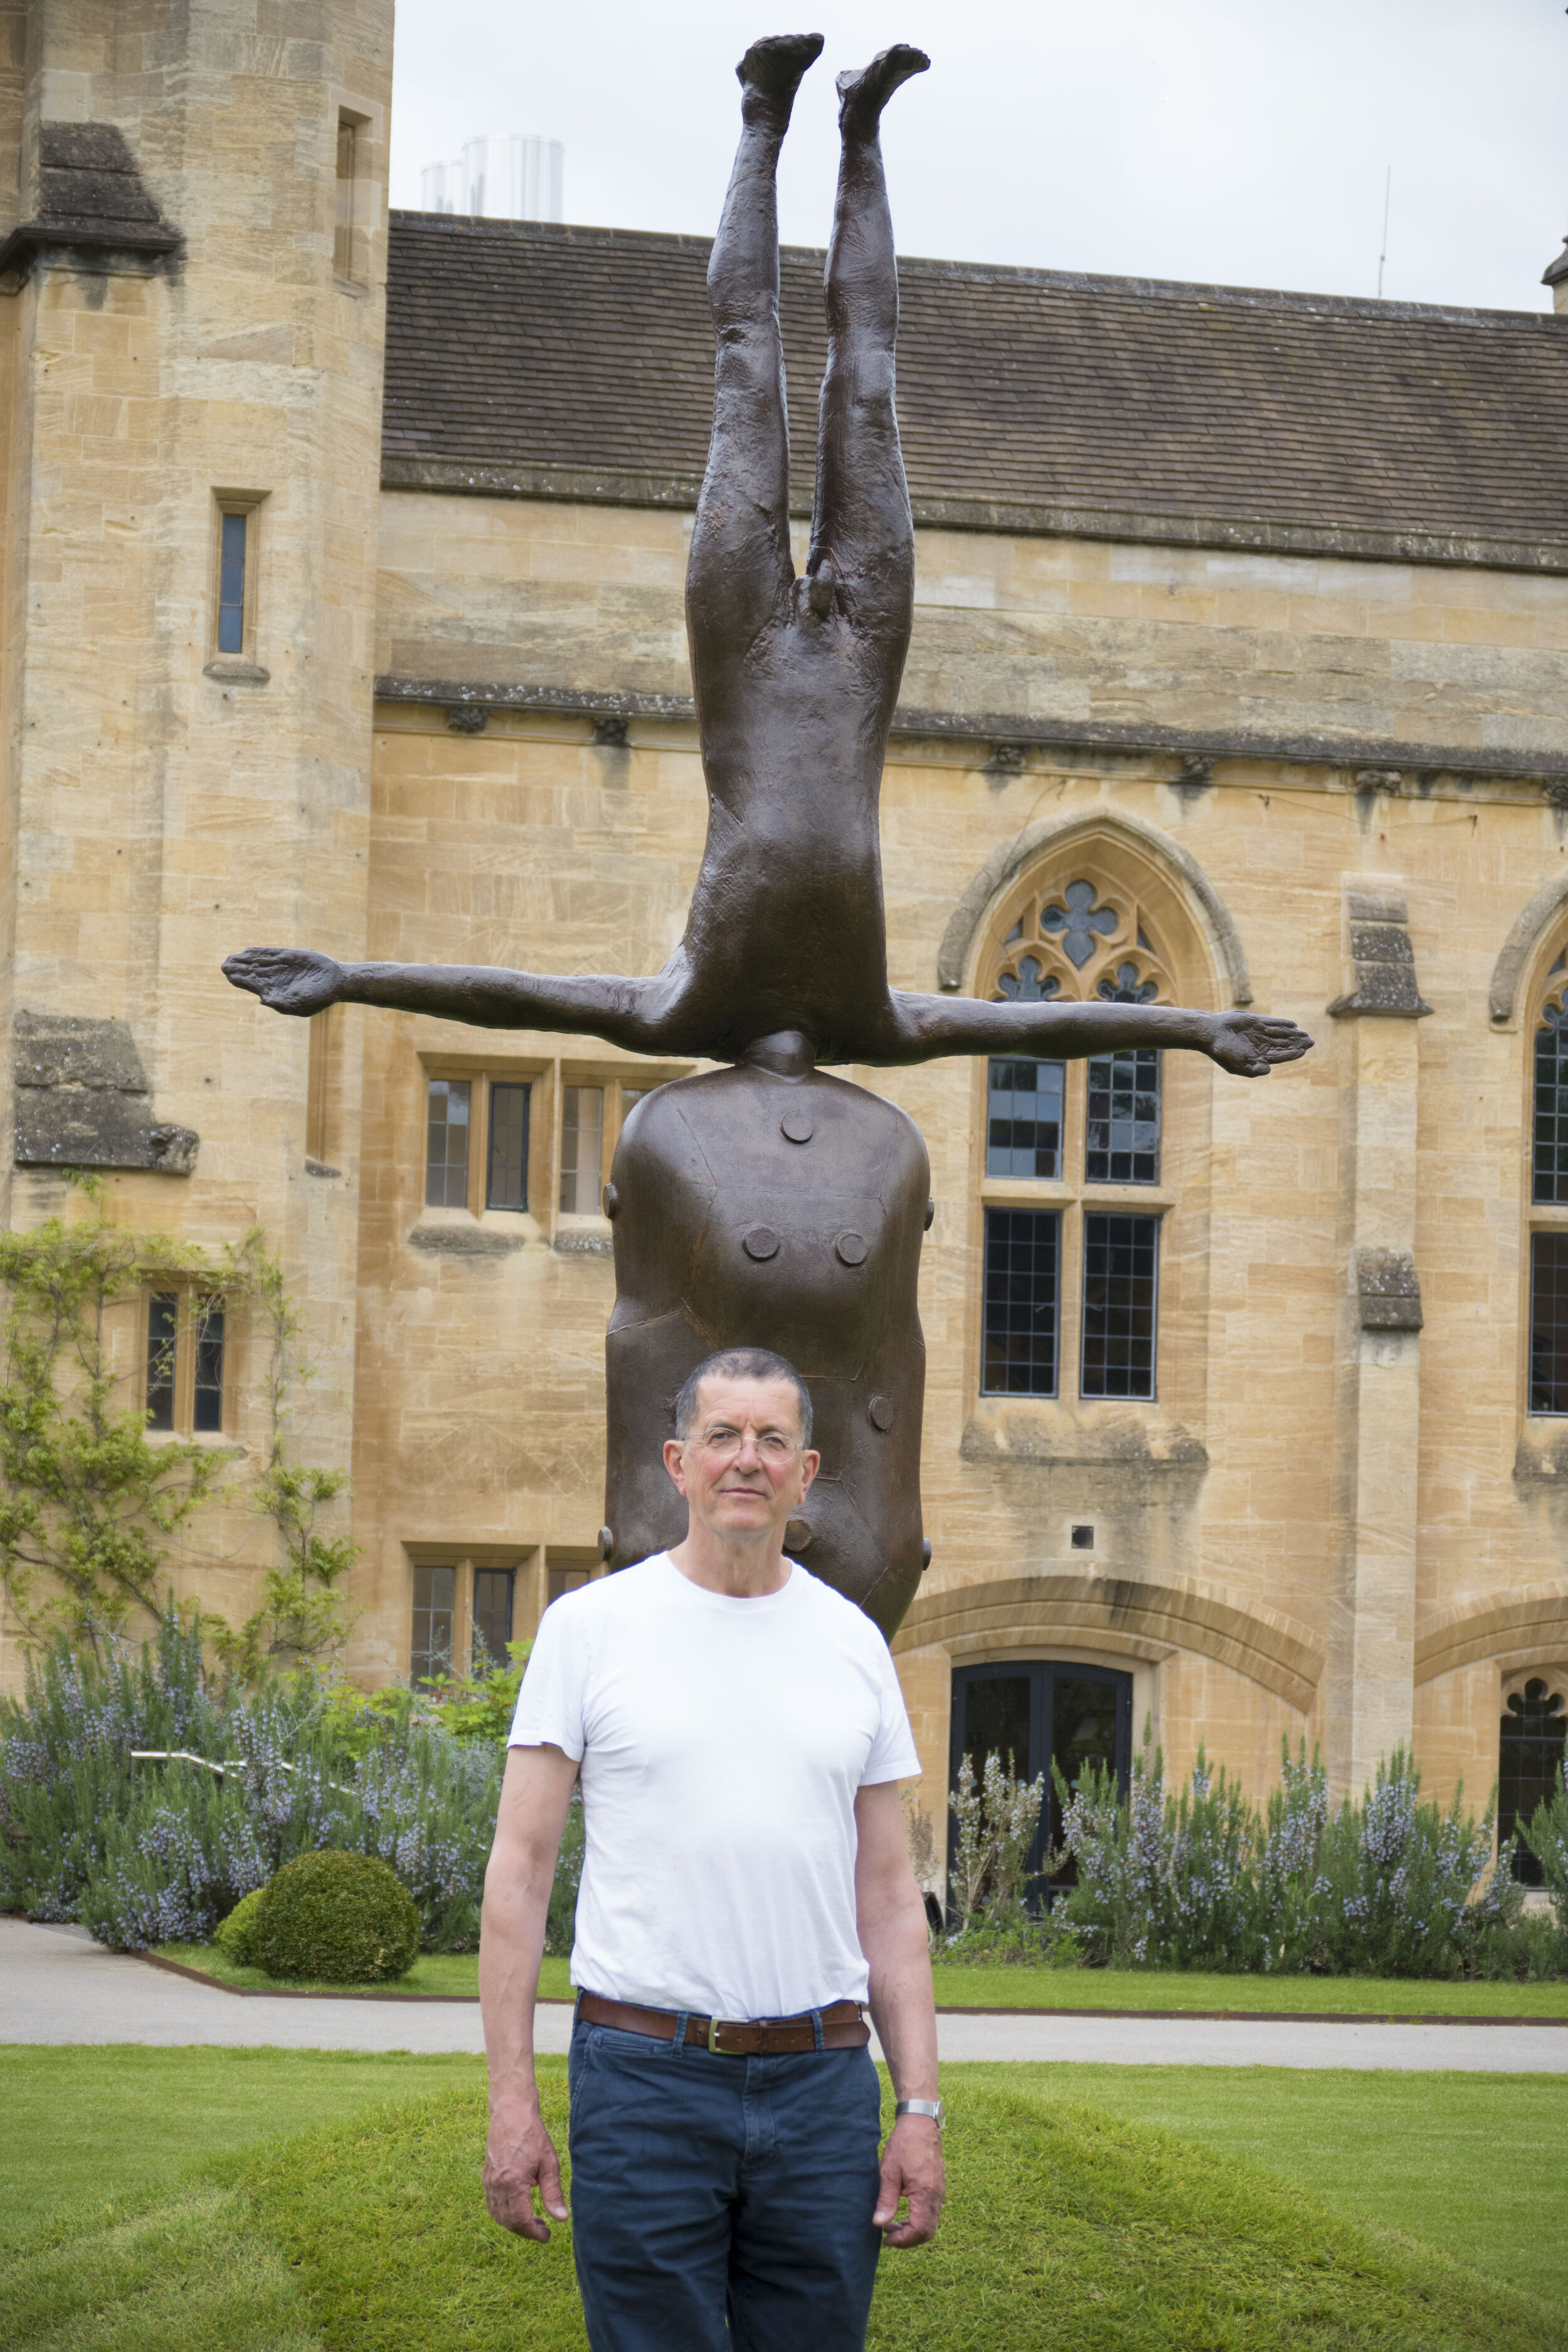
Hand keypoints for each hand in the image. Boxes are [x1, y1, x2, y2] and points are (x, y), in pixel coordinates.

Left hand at [222, 945, 343, 1016]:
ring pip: (258, 961)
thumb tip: (262, 1000)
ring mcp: (281, 966)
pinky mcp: (289, 956)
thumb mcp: (299, 1006)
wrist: (335, 983)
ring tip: (231, 957)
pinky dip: (259, 952)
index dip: (239, 979)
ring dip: (244, 959)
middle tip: (224, 964)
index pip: (252, 984)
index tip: (227, 974)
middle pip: (251, 972)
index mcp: (274, 991)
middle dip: (237, 968)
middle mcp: (275, 978)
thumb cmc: (318, 999)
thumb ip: (281, 1003)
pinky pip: (271, 953)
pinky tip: (247, 951)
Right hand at [482, 2106, 568, 2241]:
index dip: (534, 2233)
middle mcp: (497, 2185)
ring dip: (514, 2224)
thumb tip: (562, 2219)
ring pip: (498, 2216)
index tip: (547, 2236)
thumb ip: (553, 2194)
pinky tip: (517, 2208)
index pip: (521, 2220)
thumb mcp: (549, 2164)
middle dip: (525, 2231)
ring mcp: (489, 2182)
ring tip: (532, 2220)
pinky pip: (491, 2204)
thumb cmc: (533, 2136)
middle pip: (508, 2222)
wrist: (511, 2114)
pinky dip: (503, 2214)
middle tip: (542, 2229)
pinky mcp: (486, 2177)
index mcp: (513, 2183)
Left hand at [873, 2113, 944, 2248]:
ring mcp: (940, 2192)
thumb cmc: (904, 2144)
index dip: (902, 2240)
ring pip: (931, 2224)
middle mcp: (937, 2196)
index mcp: (925, 2193)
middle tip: (887, 2234)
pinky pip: (932, 2212)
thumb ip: (886, 2199)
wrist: (920, 2122)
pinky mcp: (939, 2187)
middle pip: (927, 2232)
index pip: (918, 2230)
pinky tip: (903, 2211)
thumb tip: (879, 2223)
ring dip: (913, 2230)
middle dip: (908, 2239)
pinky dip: (919, 2219)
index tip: (885, 2238)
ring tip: (892, 2224)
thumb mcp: (889, 2171)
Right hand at [1202, 1009, 1312, 1076]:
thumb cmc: (1222, 1052)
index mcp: (1258, 1056)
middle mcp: (1260, 1044)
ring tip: (1306, 1033)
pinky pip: (1272, 1022)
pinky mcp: (1255, 1021)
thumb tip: (1270, 1069)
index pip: (1279, 1055)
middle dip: (1297, 1043)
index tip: (1303, 1051)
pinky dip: (1282, 1023)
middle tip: (1311, 1041)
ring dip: (1293, 1033)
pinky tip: (1293, 1024)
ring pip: (1280, 1033)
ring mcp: (1259, 1032)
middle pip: (1283, 1043)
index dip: (1292, 1053)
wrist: (1210, 1034)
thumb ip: (1254, 1069)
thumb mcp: (1238, 1066)